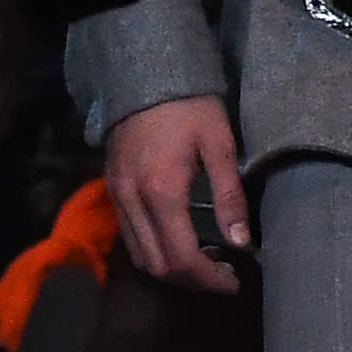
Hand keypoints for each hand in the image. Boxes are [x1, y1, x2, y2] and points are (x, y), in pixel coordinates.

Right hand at [103, 96, 253, 293]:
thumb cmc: (189, 104)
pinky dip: (154, 250)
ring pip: (140, 256)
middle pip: (157, 266)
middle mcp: (132, 201)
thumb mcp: (219, 144)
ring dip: (171, 269)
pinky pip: (130, 236)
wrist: (143, 70)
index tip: (234, 280)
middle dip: (192, 280)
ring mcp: (116, 196)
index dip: (208, 279)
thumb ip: (230, 196)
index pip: (181, 258)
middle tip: (223, 274)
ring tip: (206, 261)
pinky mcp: (111, 188)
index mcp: (162, 192)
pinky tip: (180, 239)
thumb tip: (240, 243)